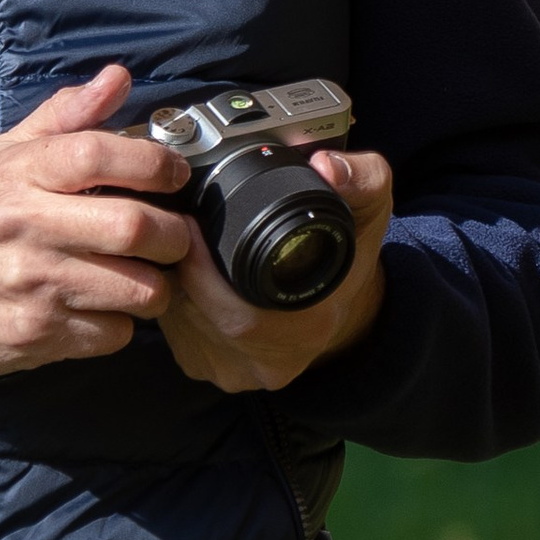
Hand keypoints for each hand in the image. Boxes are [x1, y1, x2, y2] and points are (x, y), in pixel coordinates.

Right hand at [0, 65, 191, 377]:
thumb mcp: (6, 154)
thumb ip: (66, 115)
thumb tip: (118, 77)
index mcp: (21, 173)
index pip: (99, 154)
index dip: (154, 162)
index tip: (174, 174)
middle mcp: (26, 226)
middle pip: (133, 226)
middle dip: (173, 234)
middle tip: (174, 235)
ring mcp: (32, 285)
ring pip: (138, 289)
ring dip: (156, 286)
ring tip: (143, 275)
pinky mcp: (37, 334)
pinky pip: (114, 333)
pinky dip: (121, 324)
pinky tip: (103, 308)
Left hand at [155, 150, 393, 392]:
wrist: (341, 302)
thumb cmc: (348, 250)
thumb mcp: (369, 207)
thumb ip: (362, 176)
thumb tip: (327, 166)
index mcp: (308, 328)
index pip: (238, 316)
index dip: (202, 270)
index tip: (190, 224)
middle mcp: (270, 363)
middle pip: (198, 318)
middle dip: (179, 268)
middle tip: (176, 225)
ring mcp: (237, 373)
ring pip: (180, 325)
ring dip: (171, 281)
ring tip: (178, 242)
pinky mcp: (208, 369)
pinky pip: (173, 333)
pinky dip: (171, 298)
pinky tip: (182, 271)